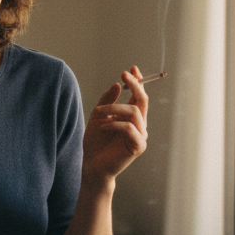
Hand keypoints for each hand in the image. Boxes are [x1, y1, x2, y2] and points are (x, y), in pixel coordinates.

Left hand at [82, 66, 148, 187]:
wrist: (91, 165)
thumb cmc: (95, 143)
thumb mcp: (97, 116)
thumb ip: (107, 101)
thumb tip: (117, 85)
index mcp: (132, 118)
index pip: (139, 97)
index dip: (138, 82)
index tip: (131, 69)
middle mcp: (139, 125)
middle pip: (143, 100)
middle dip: (135, 85)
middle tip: (124, 75)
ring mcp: (140, 136)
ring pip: (134, 112)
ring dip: (115, 108)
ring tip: (99, 114)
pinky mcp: (138, 147)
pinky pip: (129, 128)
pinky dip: (114, 124)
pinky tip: (103, 127)